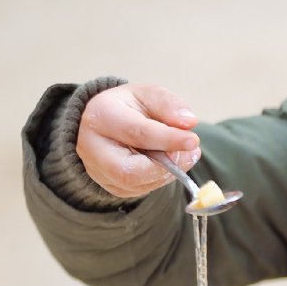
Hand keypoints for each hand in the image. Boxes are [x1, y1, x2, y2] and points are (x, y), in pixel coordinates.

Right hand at [76, 82, 199, 198]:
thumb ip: (168, 105)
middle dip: (167, 166)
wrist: (102, 122)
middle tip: (190, 153)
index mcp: (101, 116)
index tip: (193, 140)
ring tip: (182, 154)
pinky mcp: (109, 185)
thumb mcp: (147, 94)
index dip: (169, 139)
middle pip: (130, 170)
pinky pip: (139, 190)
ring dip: (167, 173)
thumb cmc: (128, 106)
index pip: (137, 133)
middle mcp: (93, 147)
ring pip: (136, 184)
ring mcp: (98, 170)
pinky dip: (159, 179)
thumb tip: (189, 123)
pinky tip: (165, 162)